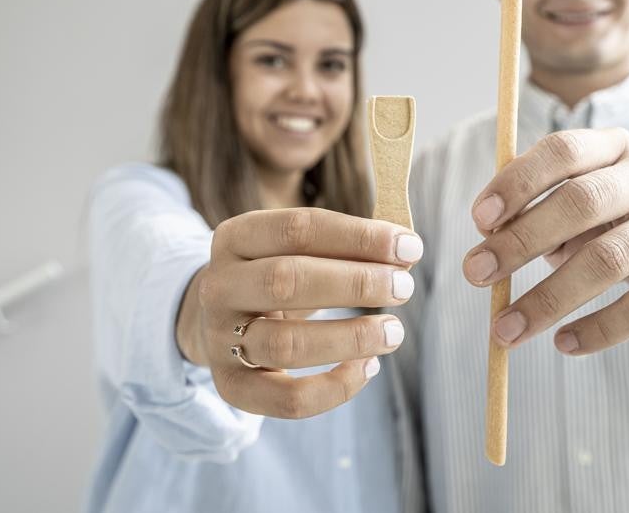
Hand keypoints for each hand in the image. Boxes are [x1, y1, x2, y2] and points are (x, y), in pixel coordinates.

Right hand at [178, 208, 420, 418]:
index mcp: (235, 238)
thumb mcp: (299, 252)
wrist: (223, 323)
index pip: (297, 229)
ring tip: (393, 332)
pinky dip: (335, 389)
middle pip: (286, 280)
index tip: (409, 246)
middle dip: (356, 283)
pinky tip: (368, 367)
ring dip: (350, 338)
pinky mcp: (232, 387)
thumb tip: (405, 253)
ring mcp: (220, 340)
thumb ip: (347, 248)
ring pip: (286, 344)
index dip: (358, 237)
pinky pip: (287, 399)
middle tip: (404, 288)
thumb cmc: (280, 278)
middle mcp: (219, 286)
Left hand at [462, 128, 628, 354]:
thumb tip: (488, 236)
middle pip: (583, 202)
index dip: (518, 182)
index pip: (564, 150)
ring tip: (505, 329)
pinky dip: (599, 329)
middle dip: (521, 240)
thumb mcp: (578, 203)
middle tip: (475, 274)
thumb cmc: (613, 223)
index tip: (478, 221)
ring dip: (548, 298)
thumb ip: (535, 209)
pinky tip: (563, 344)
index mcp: (617, 148)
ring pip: (609, 260)